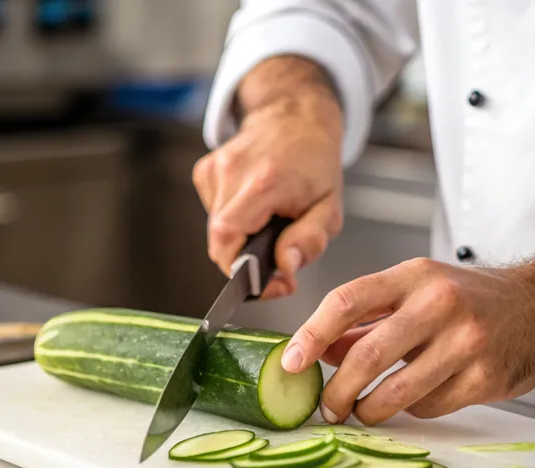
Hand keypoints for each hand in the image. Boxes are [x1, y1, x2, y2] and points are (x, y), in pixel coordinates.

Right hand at [193, 58, 343, 298]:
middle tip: (274, 261)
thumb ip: (309, 241)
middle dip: (245, 261)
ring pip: (217, 230)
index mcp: (264, 182)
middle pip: (219, 240)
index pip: (227, 237)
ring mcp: (214, 169)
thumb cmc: (314, 162)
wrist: (295, 117)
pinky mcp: (204, 171)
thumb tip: (284, 268)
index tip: (268, 283)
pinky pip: (214, 214)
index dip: (240, 270)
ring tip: (268, 224)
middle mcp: (232, 172)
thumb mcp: (330, 207)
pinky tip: (254, 208)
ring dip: (241, 239)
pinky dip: (233, 221)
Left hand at [280, 258, 534, 424]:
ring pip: (396, 391)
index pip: (346, 301)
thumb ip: (367, 320)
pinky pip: (429, 406)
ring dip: (369, 410)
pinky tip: (415, 399)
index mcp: (414, 276)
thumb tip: (320, 350)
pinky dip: (411, 410)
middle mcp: (439, 303)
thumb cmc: (471, 298)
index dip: (310, 335)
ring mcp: (466, 341)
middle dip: (337, 391)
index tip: (289, 363)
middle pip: (367, 355)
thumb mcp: (417, 292)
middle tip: (327, 408)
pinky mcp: (485, 377)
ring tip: (362, 412)